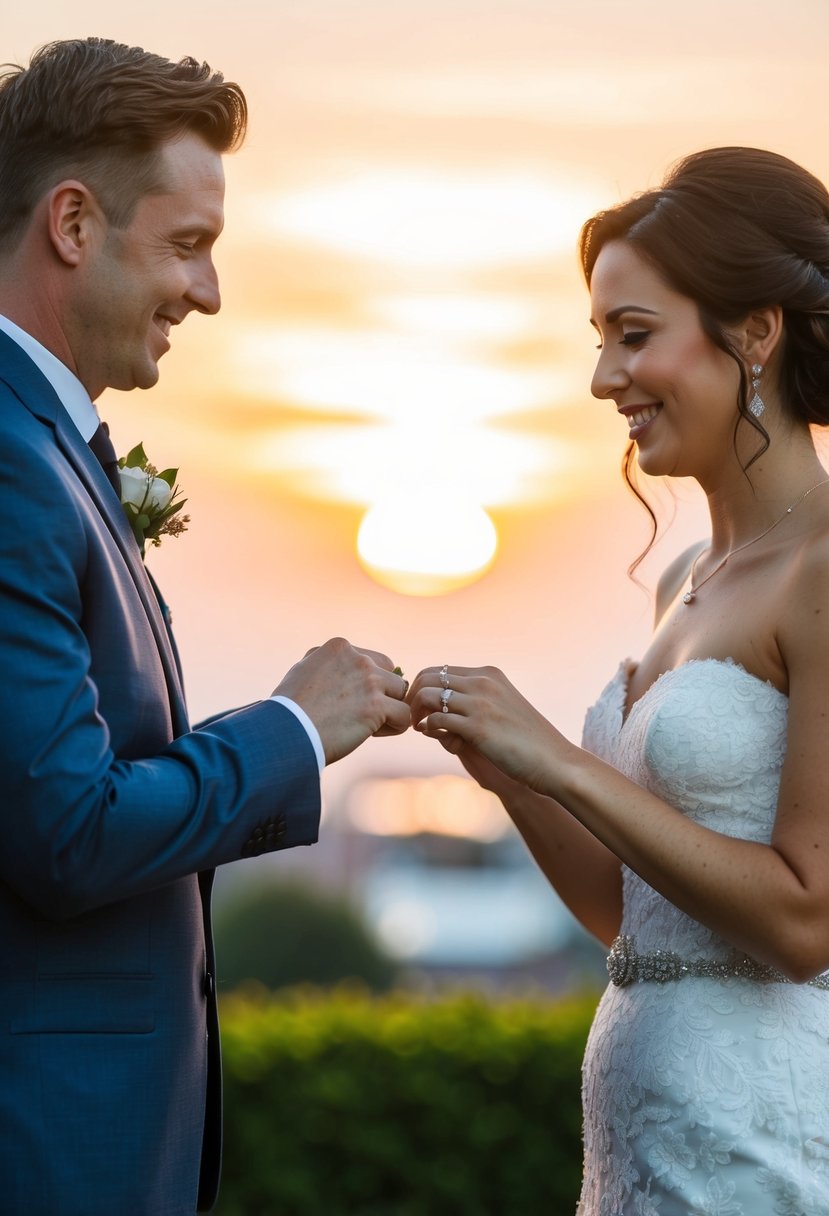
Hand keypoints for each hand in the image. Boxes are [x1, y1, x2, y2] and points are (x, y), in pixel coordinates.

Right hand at [273, 638, 410, 764]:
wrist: (285, 734)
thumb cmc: (290, 710)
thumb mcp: (304, 671)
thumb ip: (329, 665)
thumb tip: (351, 665)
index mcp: (339, 648)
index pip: (373, 661)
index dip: (366, 685)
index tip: (347, 703)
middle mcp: (357, 658)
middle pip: (391, 674)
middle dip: (383, 694)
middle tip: (362, 715)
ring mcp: (368, 680)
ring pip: (401, 693)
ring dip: (389, 711)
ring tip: (368, 727)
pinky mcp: (376, 705)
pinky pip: (404, 715)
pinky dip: (395, 727)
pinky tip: (373, 735)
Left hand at [408, 664, 559, 792]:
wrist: (554, 760)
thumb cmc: (527, 740)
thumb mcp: (501, 708)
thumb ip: (474, 702)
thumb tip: (440, 709)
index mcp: (489, 675)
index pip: (441, 670)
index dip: (423, 686)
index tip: (420, 705)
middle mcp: (483, 682)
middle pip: (428, 677)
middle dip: (413, 695)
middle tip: (412, 715)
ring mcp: (480, 703)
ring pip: (428, 695)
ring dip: (416, 711)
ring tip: (418, 726)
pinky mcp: (478, 727)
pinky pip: (437, 719)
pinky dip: (428, 727)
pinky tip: (430, 734)